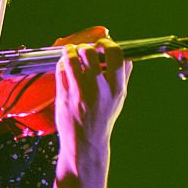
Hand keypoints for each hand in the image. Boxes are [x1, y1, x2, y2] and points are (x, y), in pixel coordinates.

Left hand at [51, 29, 131, 187]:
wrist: (85, 142)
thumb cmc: (102, 118)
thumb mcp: (118, 99)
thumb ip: (123, 76)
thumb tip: (126, 56)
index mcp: (116, 88)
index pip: (116, 55)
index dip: (107, 44)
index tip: (102, 45)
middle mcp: (99, 89)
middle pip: (90, 52)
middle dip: (85, 47)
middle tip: (83, 50)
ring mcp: (80, 93)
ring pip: (71, 58)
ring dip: (70, 51)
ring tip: (70, 53)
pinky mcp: (64, 96)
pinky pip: (61, 70)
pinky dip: (61, 64)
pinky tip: (64, 67)